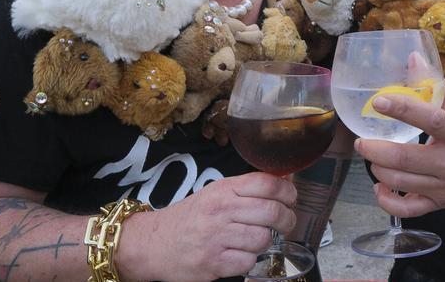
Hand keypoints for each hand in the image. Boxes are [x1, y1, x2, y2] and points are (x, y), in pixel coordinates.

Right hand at [118, 173, 296, 281]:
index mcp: (222, 189)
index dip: (287, 190)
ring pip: (263, 239)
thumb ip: (247, 188)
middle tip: (286, 223)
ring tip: (259, 240)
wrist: (153, 243)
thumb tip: (286, 180)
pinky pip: (248, 262)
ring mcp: (216, 238)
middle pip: (272, 212)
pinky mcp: (213, 263)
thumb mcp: (215, 193)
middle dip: (287, 220)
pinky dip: (250, 260)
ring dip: (267, 242)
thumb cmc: (190, 218)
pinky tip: (241, 254)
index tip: (291, 198)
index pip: (266, 183)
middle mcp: (220, 211)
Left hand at [353, 85, 444, 218]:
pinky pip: (408, 209)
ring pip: (401, 182)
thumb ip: (434, 84)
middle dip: (374, 149)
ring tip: (371, 156)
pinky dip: (388, 201)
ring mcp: (444, 186)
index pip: (430, 119)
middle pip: (405, 159)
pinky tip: (379, 187)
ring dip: (378, 169)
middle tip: (360, 141)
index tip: (378, 101)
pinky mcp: (440, 204)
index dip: (403, 109)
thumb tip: (412, 56)